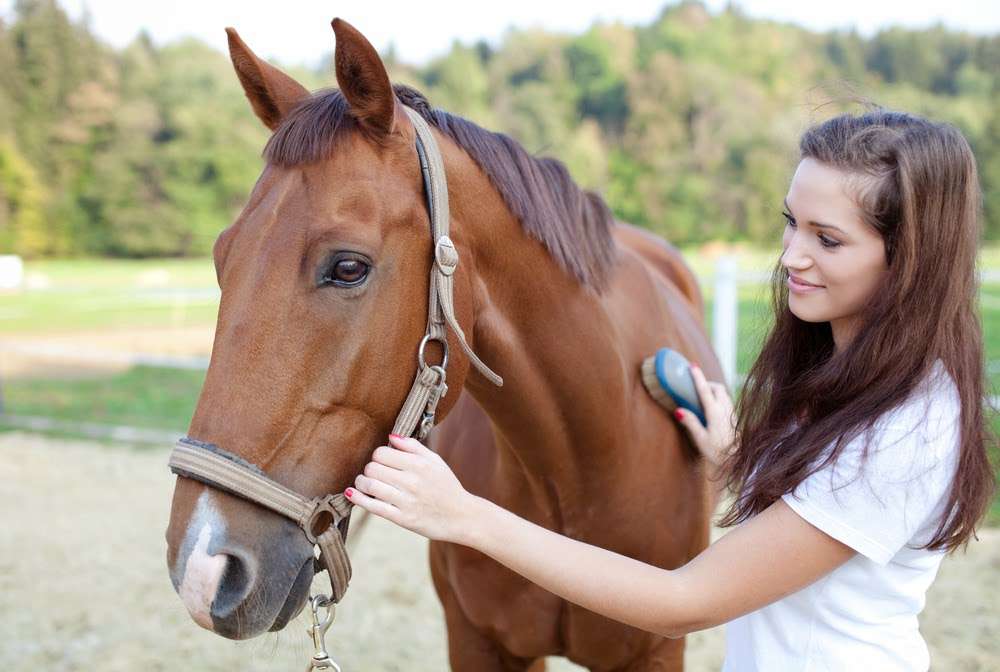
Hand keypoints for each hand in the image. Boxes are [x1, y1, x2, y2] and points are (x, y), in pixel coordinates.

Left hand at [345, 434, 476, 544]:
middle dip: (369, 469)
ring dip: (361, 483)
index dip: (378, 456)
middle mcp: (412, 481)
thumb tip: (391, 436)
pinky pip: (374, 507)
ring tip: (364, 483)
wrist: (461, 516)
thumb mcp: (435, 461)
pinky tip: (352, 493)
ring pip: (370, 485)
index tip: (383, 462)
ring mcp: (406, 501)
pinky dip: (358, 498)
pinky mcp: (402, 519)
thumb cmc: (447, 486)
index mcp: (419, 464)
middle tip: (374, 473)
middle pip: (372, 468)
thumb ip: (413, 446)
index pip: (382, 453)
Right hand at [674, 365, 736, 468]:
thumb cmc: (718, 452)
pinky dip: (718, 397)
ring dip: (713, 390)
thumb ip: (691, 422)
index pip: (705, 390)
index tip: (692, 366)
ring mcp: (732, 412)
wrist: (738, 461)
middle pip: (717, 387)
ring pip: (723, 393)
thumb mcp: (700, 439)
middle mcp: (725, 409)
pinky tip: (712, 407)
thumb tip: (678, 410)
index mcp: (715, 412)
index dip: (698, 377)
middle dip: (707, 383)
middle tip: (695, 386)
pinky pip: (726, 400)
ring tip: (703, 396)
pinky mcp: (735, 417)